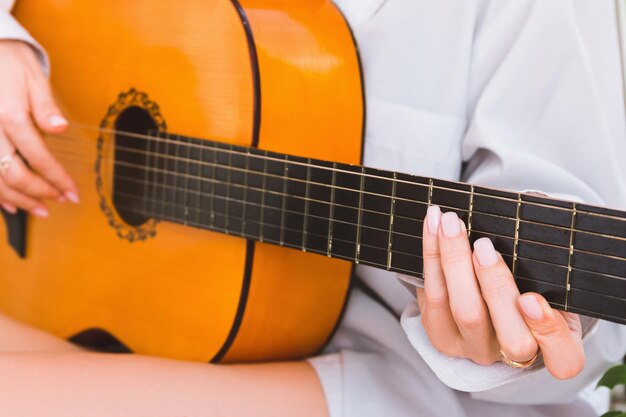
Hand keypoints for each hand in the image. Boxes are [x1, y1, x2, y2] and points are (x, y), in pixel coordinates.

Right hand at [0, 40, 77, 215]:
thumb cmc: (11, 64)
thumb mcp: (34, 79)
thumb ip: (46, 107)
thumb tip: (59, 128)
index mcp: (8, 115)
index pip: (38, 157)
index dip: (57, 179)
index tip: (73, 192)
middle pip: (14, 175)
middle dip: (41, 193)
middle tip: (61, 200)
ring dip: (19, 200)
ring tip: (41, 209)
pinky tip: (12, 205)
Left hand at [416, 206, 584, 378]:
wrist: (488, 296)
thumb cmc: (528, 278)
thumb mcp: (548, 276)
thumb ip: (544, 255)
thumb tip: (533, 203)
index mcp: (555, 348)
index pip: (564, 358)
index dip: (548, 331)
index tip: (531, 298)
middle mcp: (514, 355)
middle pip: (507, 335)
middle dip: (493, 284)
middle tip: (484, 245)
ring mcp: (475, 348)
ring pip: (462, 311)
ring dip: (453, 260)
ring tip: (449, 223)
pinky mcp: (441, 335)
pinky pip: (432, 297)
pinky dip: (431, 255)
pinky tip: (432, 226)